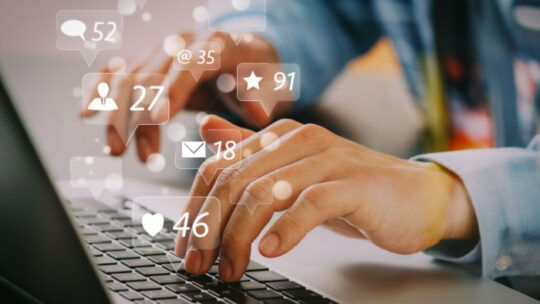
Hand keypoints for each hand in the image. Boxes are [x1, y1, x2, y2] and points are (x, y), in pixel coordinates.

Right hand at [80, 32, 283, 161]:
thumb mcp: (272, 86)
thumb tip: (255, 113)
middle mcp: (183, 42)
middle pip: (150, 70)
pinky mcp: (151, 62)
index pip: (189, 64)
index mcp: (217, 45)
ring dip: (117, 114)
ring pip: (129, 76)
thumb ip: (262, 99)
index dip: (171, 89)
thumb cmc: (260, 74)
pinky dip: (103, 92)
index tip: (157, 118)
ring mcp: (163, 50)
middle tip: (124, 149)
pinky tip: (89, 113)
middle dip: (133, 112)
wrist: (247, 55)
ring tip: (116, 151)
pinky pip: (120, 73)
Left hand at [175, 115, 478, 281]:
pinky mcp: (353, 184)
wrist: (416, 197)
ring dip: (238, 236)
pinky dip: (285, 231)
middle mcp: (299, 140)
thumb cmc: (351, 189)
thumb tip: (206, 131)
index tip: (186, 245)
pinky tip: (270, 251)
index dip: (195, 209)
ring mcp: (327, 160)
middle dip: (209, 228)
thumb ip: (250, 151)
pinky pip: (309, 205)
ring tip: (232, 267)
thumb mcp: (293, 172)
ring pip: (264, 193)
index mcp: (279, 137)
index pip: (218, 167)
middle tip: (200, 264)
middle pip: (234, 181)